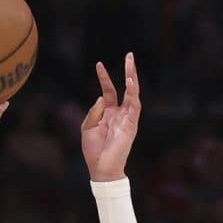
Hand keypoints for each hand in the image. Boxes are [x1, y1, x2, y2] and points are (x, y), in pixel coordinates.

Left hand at [80, 52, 143, 181]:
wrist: (101, 167)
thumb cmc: (93, 151)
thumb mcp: (88, 127)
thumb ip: (95, 110)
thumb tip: (102, 97)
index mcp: (108, 113)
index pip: (109, 91)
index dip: (104, 78)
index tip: (99, 64)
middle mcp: (119, 113)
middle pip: (125, 88)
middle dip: (128, 71)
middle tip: (129, 55)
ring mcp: (127, 117)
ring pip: (133, 93)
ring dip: (132, 77)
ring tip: (131, 62)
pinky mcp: (132, 124)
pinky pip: (134, 105)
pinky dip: (133, 93)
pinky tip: (130, 81)